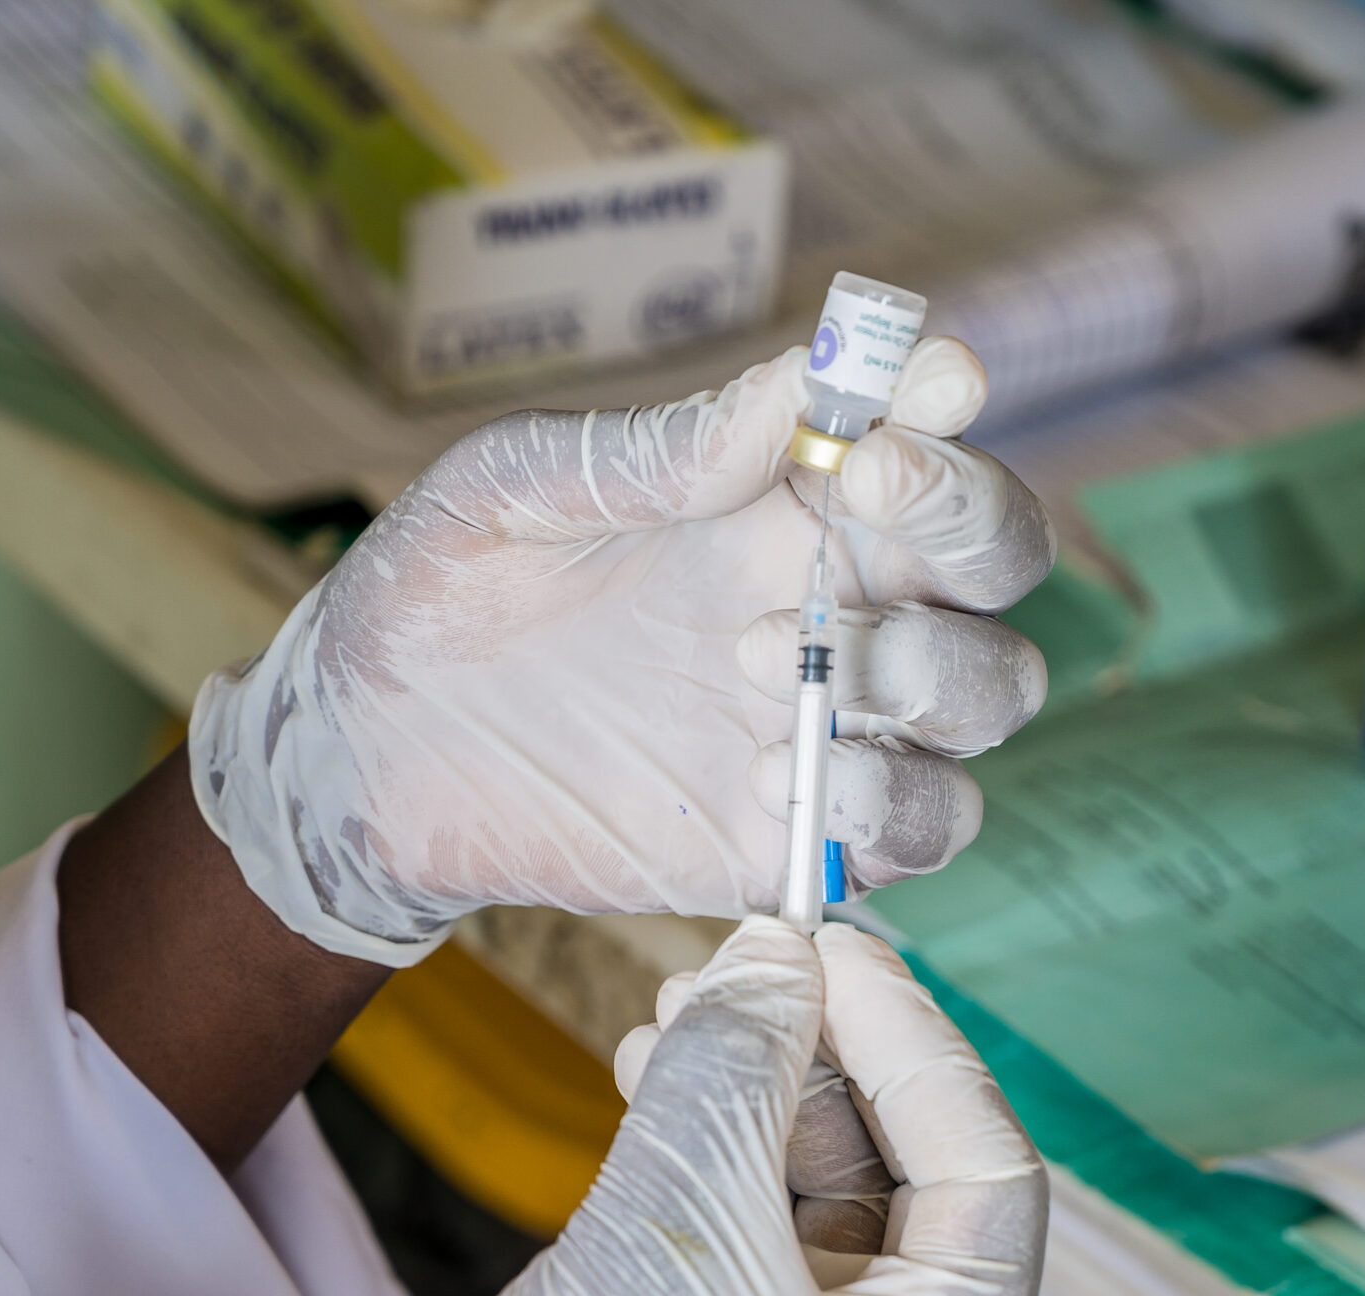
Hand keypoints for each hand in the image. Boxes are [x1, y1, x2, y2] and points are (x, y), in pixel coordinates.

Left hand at [192, 340, 1052, 963]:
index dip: (951, 409)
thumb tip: (793, 389)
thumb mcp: (512, 488)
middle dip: (970, 527)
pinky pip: (926, 826)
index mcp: (780, 500)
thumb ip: (656, 450)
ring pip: (992, 690)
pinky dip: (894, 800)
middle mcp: (832, 602)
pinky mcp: (796, 836)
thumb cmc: (435, 597)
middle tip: (864, 501)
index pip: (925, 443)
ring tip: (770, 658)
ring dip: (931, 669)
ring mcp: (826, 720)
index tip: (926, 389)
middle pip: (999, 563)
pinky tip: (780, 775)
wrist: (365, 762)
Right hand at [245, 919, 1047, 1295]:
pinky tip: (660, 1066)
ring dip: (761, 1082)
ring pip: (830, 1180)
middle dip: (825, 1056)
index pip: (985, 1179)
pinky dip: (719, 1136)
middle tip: (755, 960)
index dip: (916, 1048)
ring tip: (680, 1007)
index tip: (840, 951)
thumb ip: (735, 1077)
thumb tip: (781, 954)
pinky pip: (765, 1216)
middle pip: (911, 1171)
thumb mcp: (669, 1234)